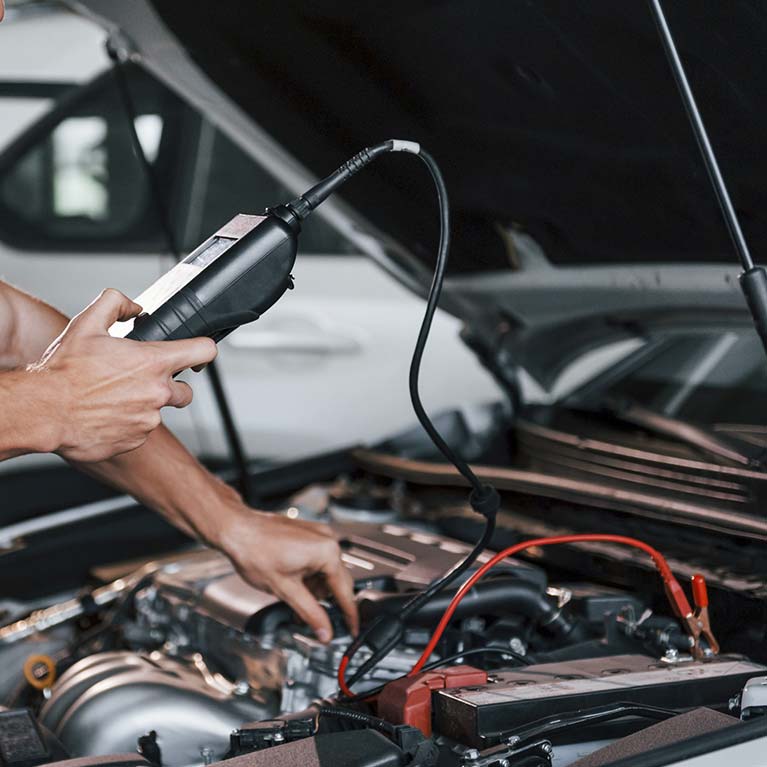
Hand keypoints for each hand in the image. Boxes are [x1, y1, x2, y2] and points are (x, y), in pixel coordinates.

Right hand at [30, 288, 216, 461]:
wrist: (44, 411)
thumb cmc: (64, 371)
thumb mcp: (87, 323)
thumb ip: (115, 303)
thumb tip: (133, 306)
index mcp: (154, 363)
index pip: (204, 351)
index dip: (203, 349)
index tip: (197, 352)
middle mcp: (157, 393)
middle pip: (186, 391)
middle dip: (170, 385)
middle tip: (142, 380)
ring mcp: (148, 419)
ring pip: (158, 412)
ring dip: (144, 405)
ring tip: (114, 397)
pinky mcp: (136, 440)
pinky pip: (140, 431)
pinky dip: (128, 423)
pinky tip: (106, 413)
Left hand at [216, 508, 357, 641]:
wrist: (236, 530)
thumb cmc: (254, 552)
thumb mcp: (285, 590)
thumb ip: (310, 613)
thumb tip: (325, 631)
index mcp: (326, 552)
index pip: (344, 590)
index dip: (349, 614)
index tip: (352, 629)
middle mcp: (327, 540)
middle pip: (337, 581)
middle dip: (325, 603)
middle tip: (320, 624)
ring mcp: (318, 535)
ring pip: (325, 572)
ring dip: (314, 590)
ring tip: (295, 603)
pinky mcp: (308, 534)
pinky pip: (317, 560)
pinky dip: (309, 577)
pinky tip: (294, 586)